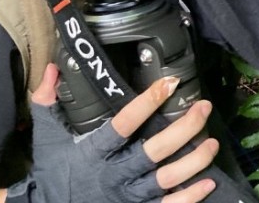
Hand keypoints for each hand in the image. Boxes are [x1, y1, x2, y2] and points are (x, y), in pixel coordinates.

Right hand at [8, 63, 217, 202]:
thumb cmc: (51, 173)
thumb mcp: (46, 137)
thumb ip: (48, 102)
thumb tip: (52, 68)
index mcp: (94, 153)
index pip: (123, 124)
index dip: (147, 103)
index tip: (170, 82)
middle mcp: (113, 176)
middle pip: (154, 152)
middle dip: (184, 129)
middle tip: (204, 108)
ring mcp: (126, 199)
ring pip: (166, 180)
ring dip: (193, 160)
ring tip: (212, 142)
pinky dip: (189, 197)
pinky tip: (208, 181)